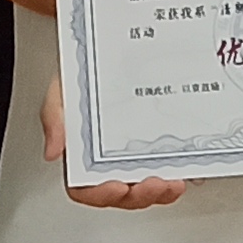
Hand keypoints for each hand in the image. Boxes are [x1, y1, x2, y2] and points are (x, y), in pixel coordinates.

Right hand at [42, 75, 189, 210]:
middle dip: (140, 195)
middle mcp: (107, 160)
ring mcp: (133, 154)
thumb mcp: (61, 90)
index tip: (116, 186)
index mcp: (81, 154)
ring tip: (175, 180)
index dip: (100, 194)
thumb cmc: (81, 73)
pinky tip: (190, 168)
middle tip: (154, 183)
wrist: (107, 47)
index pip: (84, 188)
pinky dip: (180, 172)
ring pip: (146, 187)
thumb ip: (54, 118)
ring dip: (161, 191)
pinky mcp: (156, 144)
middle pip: (121, 194)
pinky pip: (168, 166)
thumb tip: (52, 152)